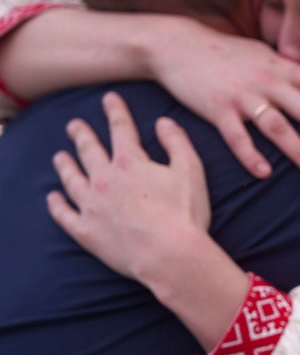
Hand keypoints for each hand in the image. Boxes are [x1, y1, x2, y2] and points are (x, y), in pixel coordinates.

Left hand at [47, 91, 250, 348]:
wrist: (169, 255)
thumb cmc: (185, 214)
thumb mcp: (191, 171)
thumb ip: (177, 143)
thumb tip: (164, 122)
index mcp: (130, 162)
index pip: (120, 129)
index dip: (115, 111)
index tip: (109, 99)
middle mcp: (104, 179)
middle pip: (88, 150)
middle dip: (81, 134)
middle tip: (74, 126)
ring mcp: (91, 205)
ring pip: (71, 179)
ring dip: (65, 166)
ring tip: (60, 157)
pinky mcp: (86, 231)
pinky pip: (65, 215)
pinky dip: (57, 205)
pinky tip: (53, 198)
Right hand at [148, 19, 299, 178]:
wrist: (177, 44)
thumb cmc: (228, 54)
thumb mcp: (266, 56)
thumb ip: (293, 72)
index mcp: (285, 69)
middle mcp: (269, 81)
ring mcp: (243, 96)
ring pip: (277, 126)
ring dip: (298, 151)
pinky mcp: (216, 109)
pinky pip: (236, 136)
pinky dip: (250, 155)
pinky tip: (264, 173)